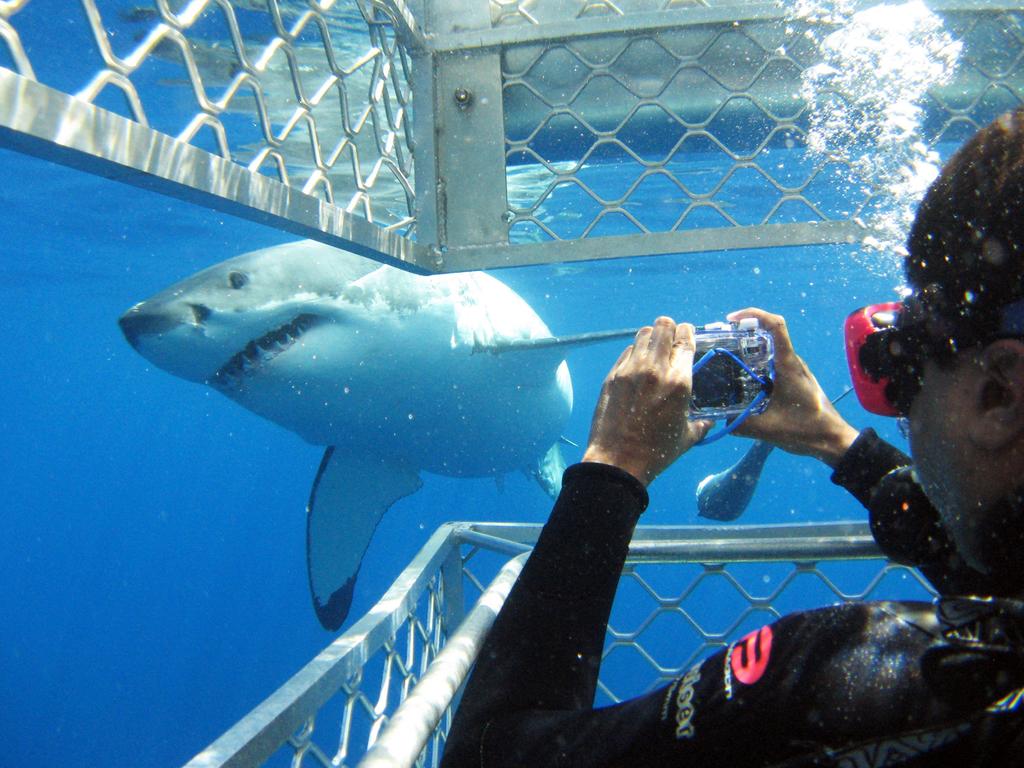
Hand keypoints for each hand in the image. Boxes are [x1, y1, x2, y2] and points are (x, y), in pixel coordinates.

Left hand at [582, 317, 712, 485]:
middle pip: (663, 326)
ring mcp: (631, 370)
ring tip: (654, 349)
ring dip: (651, 337)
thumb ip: (701, 424)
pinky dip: (635, 353)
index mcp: (679, 382)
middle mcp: (655, 370)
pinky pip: (627, 351)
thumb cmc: (656, 453)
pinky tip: (638, 365)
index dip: (688, 332)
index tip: (687, 334)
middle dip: (669, 328)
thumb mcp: (686, 437)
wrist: (618, 460)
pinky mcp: (613, 376)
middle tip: (670, 338)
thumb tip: (709, 421)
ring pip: (643, 334)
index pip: (686, 339)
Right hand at [727, 308, 858, 466]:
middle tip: (721, 342)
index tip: (732, 320)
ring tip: (727, 359)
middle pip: (768, 335)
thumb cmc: (807, 430)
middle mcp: (792, 363)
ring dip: (750, 349)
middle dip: (744, 332)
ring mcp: (795, 371)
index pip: (775, 325)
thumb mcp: (768, 429)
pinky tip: (743, 380)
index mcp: (788, 366)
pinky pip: (773, 364)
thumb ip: (740, 424)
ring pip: (770, 350)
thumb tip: (718, 420)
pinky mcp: (795, 381)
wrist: (834, 441)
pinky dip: (756, 365)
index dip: (753, 314)